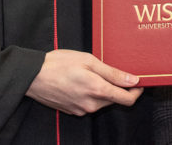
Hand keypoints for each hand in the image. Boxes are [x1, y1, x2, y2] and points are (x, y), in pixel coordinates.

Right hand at [26, 49, 142, 115]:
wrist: (32, 76)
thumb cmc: (59, 63)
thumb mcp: (88, 60)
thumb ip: (112, 73)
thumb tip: (133, 80)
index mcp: (97, 90)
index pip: (127, 99)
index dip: (136, 91)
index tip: (139, 82)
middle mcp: (91, 105)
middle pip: (115, 100)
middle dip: (118, 88)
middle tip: (111, 71)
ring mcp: (82, 110)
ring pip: (102, 102)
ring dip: (103, 90)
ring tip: (92, 73)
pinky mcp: (73, 111)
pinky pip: (89, 104)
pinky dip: (91, 94)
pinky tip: (81, 81)